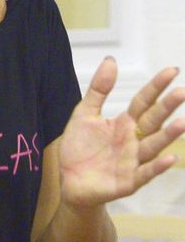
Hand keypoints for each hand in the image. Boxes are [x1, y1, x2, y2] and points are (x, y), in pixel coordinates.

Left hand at [60, 58, 184, 209]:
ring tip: (182, 122)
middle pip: (153, 120)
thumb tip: (111, 60)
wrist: (69, 181)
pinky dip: (157, 167)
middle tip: (182, 91)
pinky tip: (170, 158)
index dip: (156, 87)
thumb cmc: (80, 148)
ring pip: (154, 146)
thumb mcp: (84, 115)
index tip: (172, 70)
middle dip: (167, 107)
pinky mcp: (128, 181)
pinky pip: (145, 173)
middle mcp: (134, 140)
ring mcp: (133, 160)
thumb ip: (98, 90)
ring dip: (168, 135)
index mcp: (124, 123)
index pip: (143, 101)